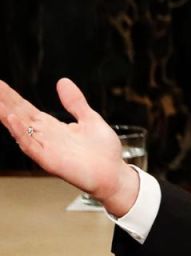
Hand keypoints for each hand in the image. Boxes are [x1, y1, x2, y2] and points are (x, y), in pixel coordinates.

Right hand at [0, 78, 139, 216]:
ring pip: (20, 129)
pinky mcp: (49, 160)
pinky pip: (31, 145)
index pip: (27, 109)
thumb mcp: (90, 119)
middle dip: (6, 101)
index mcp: (53, 127)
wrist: (115, 174)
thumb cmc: (104, 151)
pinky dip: (20, 132)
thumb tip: (63, 81)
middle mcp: (46, 137)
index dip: (13, 97)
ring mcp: (46, 148)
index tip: (0, 83)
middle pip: (20, 116)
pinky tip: (11, 120)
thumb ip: (75, 102)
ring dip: (7, 115)